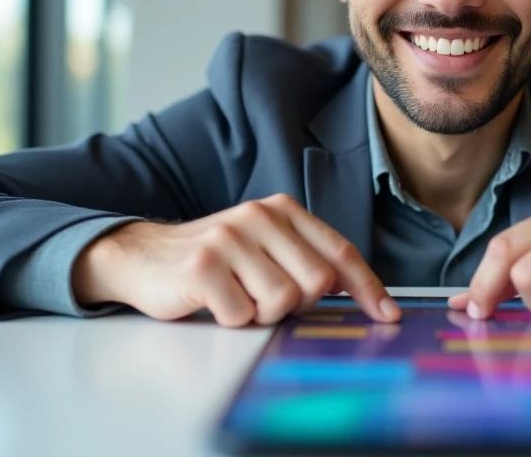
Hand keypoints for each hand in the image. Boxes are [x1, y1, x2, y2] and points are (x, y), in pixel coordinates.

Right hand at [73, 193, 399, 326]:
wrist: (143, 256)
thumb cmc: (214, 259)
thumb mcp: (264, 246)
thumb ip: (305, 260)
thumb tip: (359, 295)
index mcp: (282, 210)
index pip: (339, 252)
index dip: (368, 287)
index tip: (388, 315)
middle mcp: (259, 217)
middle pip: (316, 283)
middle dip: (296, 304)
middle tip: (264, 298)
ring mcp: (230, 239)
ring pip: (281, 302)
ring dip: (260, 313)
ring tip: (237, 296)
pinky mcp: (203, 266)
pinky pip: (242, 315)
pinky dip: (231, 319)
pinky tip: (213, 302)